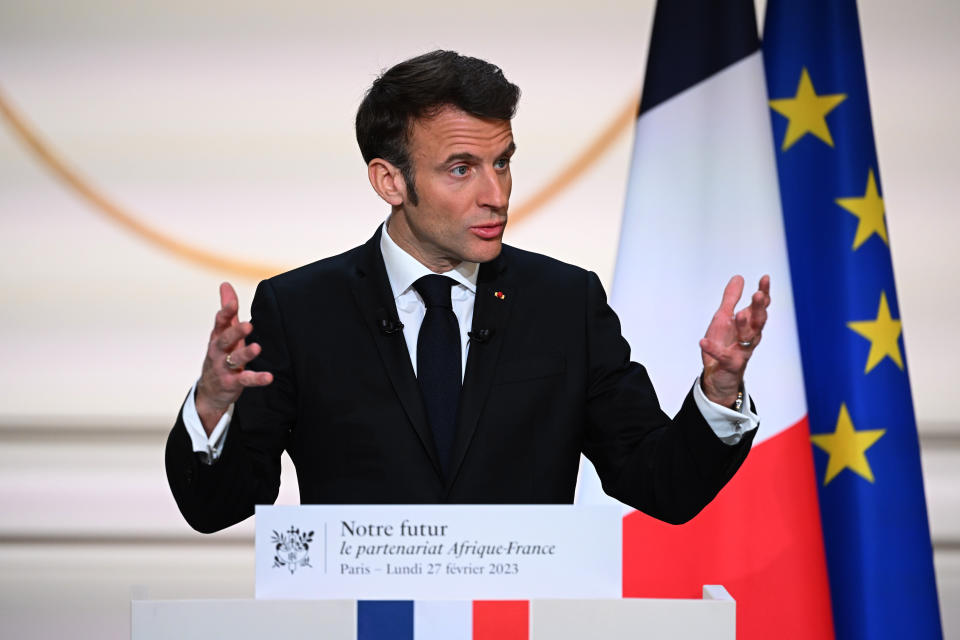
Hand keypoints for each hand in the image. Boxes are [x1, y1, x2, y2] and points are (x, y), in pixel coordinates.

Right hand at [195, 282, 272, 434]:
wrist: (210, 389)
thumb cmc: (221, 354)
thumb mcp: (223, 332)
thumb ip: (228, 310)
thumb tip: (225, 284)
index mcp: (218, 336)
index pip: (220, 322)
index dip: (225, 312)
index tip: (233, 303)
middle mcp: (218, 351)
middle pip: (225, 340)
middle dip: (235, 332)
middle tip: (248, 325)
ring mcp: (224, 367)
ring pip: (234, 360)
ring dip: (245, 354)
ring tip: (257, 348)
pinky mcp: (232, 383)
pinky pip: (245, 380)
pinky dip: (257, 378)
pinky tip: (269, 377)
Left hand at [699, 275, 770, 406]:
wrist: (717, 375)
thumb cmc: (724, 343)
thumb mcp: (724, 317)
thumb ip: (731, 298)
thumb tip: (739, 277)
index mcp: (748, 323)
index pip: (760, 307)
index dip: (764, 293)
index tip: (765, 278)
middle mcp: (749, 336)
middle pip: (758, 321)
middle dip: (758, 308)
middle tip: (757, 295)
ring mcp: (741, 351)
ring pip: (747, 338)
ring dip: (743, 326)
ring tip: (737, 315)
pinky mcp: (730, 364)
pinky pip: (722, 356)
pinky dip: (713, 349)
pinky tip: (703, 342)